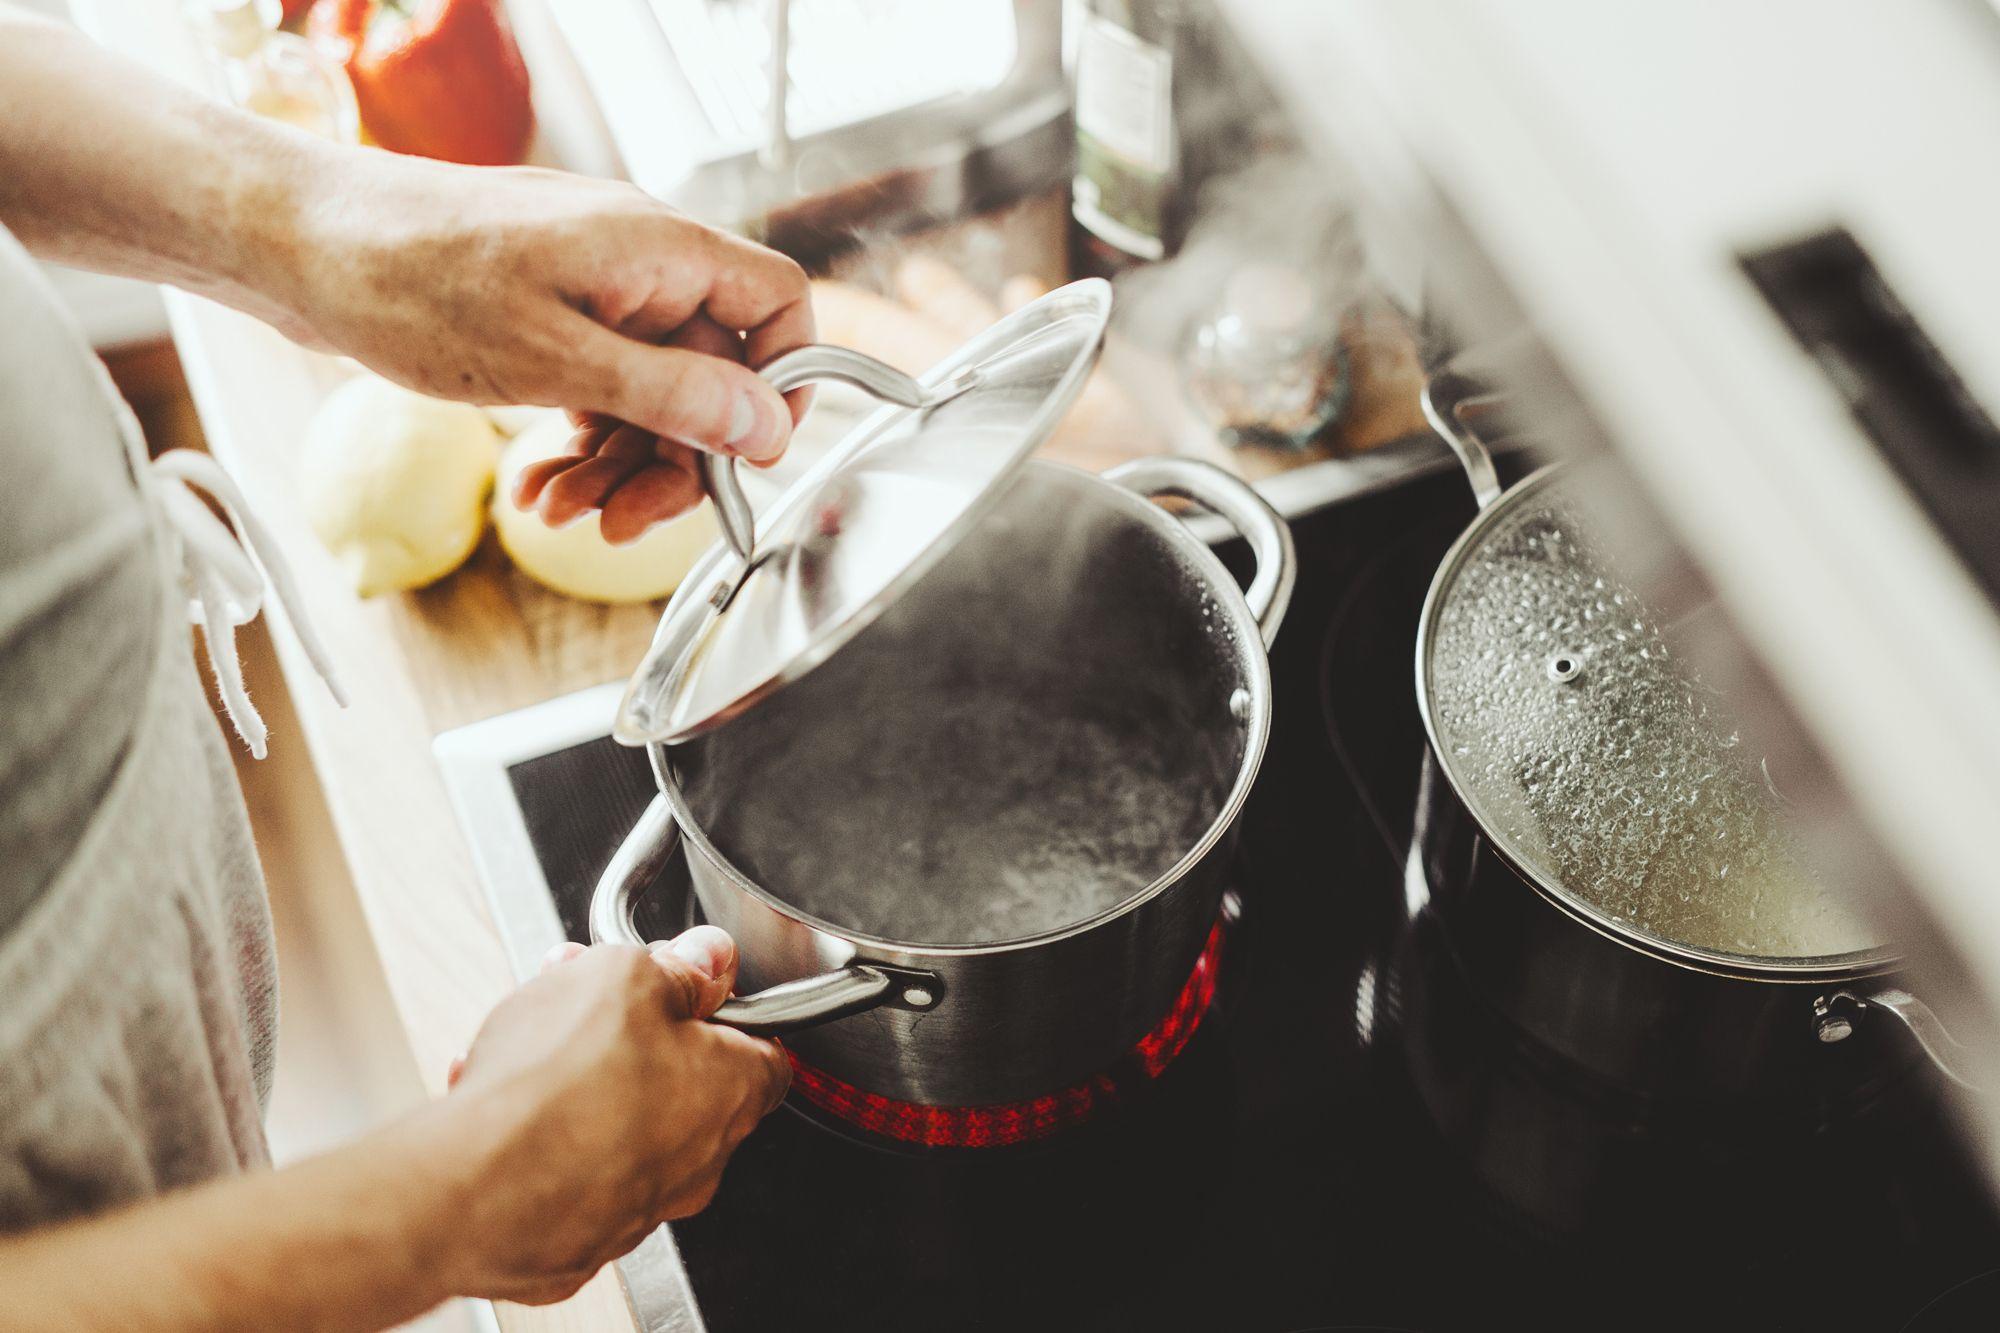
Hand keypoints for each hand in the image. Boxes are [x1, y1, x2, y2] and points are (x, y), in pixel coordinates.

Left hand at [285, 150, 814, 542]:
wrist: (298, 244)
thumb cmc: (409, 279)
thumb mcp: (554, 359)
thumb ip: (672, 395)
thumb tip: (763, 426)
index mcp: (658, 249)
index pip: (776, 304)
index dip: (783, 384)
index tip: (749, 458)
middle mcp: (637, 264)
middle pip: (712, 373)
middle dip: (674, 459)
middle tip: (623, 523)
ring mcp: (594, 289)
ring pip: (651, 395)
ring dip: (616, 466)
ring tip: (558, 512)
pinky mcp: (550, 314)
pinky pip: (599, 389)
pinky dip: (577, 444)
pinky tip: (536, 486)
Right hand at [435, 928, 789, 1304]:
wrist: (469, 1190)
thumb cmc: (556, 1087)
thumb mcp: (626, 977)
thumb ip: (677, 967)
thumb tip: (708, 959)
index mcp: (732, 1093)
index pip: (763, 1050)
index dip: (719, 1006)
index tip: (681, 983)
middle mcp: (698, 1164)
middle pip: (681, 1080)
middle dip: (632, 1031)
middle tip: (584, 997)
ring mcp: (636, 1210)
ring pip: (618, 1123)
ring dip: (580, 1077)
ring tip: (524, 1039)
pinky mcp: (574, 1243)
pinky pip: (566, 1173)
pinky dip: (538, 1136)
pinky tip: (497, 1100)